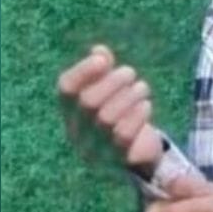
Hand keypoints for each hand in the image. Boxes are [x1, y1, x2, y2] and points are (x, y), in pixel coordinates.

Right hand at [57, 44, 163, 171]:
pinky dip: (137, 115)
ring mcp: (95, 149)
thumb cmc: (121, 113)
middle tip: (130, 73)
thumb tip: (99, 52)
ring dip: (128, 96)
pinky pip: (123, 135)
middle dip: (112, 82)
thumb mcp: (111, 90)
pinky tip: (146, 105)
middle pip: (88, 102)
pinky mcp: (116, 160)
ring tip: (142, 87)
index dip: (82, 71)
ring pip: (107, 118)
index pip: (66, 88)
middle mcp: (77, 131)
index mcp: (70, 111)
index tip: (103, 60)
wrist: (137, 154)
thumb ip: (102, 69)